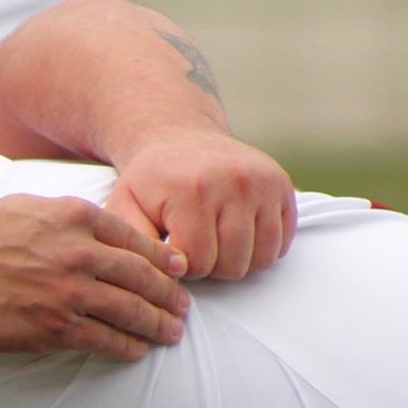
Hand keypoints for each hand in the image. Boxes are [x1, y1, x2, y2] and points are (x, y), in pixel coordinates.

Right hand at [0, 194, 190, 361]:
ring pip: (129, 312)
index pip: (136, 242)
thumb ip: (70, 214)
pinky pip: (103, 340)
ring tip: (170, 334)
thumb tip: (100, 226)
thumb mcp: (30, 205)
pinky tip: (137, 350)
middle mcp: (79, 255)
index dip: (163, 261)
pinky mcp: (54, 328)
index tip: (176, 273)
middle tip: (183, 309)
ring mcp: (69, 294)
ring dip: (156, 325)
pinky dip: (126, 346)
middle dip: (169, 297)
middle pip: (142, 278)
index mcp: (77, 219)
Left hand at [104, 126, 295, 280]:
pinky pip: (281, 244)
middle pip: (232, 265)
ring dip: (236, 260)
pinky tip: (237, 234)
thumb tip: (171, 271)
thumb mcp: (125, 205)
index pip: (198, 262)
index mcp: (193, 191)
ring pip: (261, 259)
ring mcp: (263, 183)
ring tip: (215, 242)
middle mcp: (234, 184)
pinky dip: (261, 248)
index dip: (182, 266)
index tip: (172, 248)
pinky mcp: (282, 185)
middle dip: (209, 266)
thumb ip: (136, 241)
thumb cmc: (150, 179)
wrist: (180, 136)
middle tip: (194, 245)